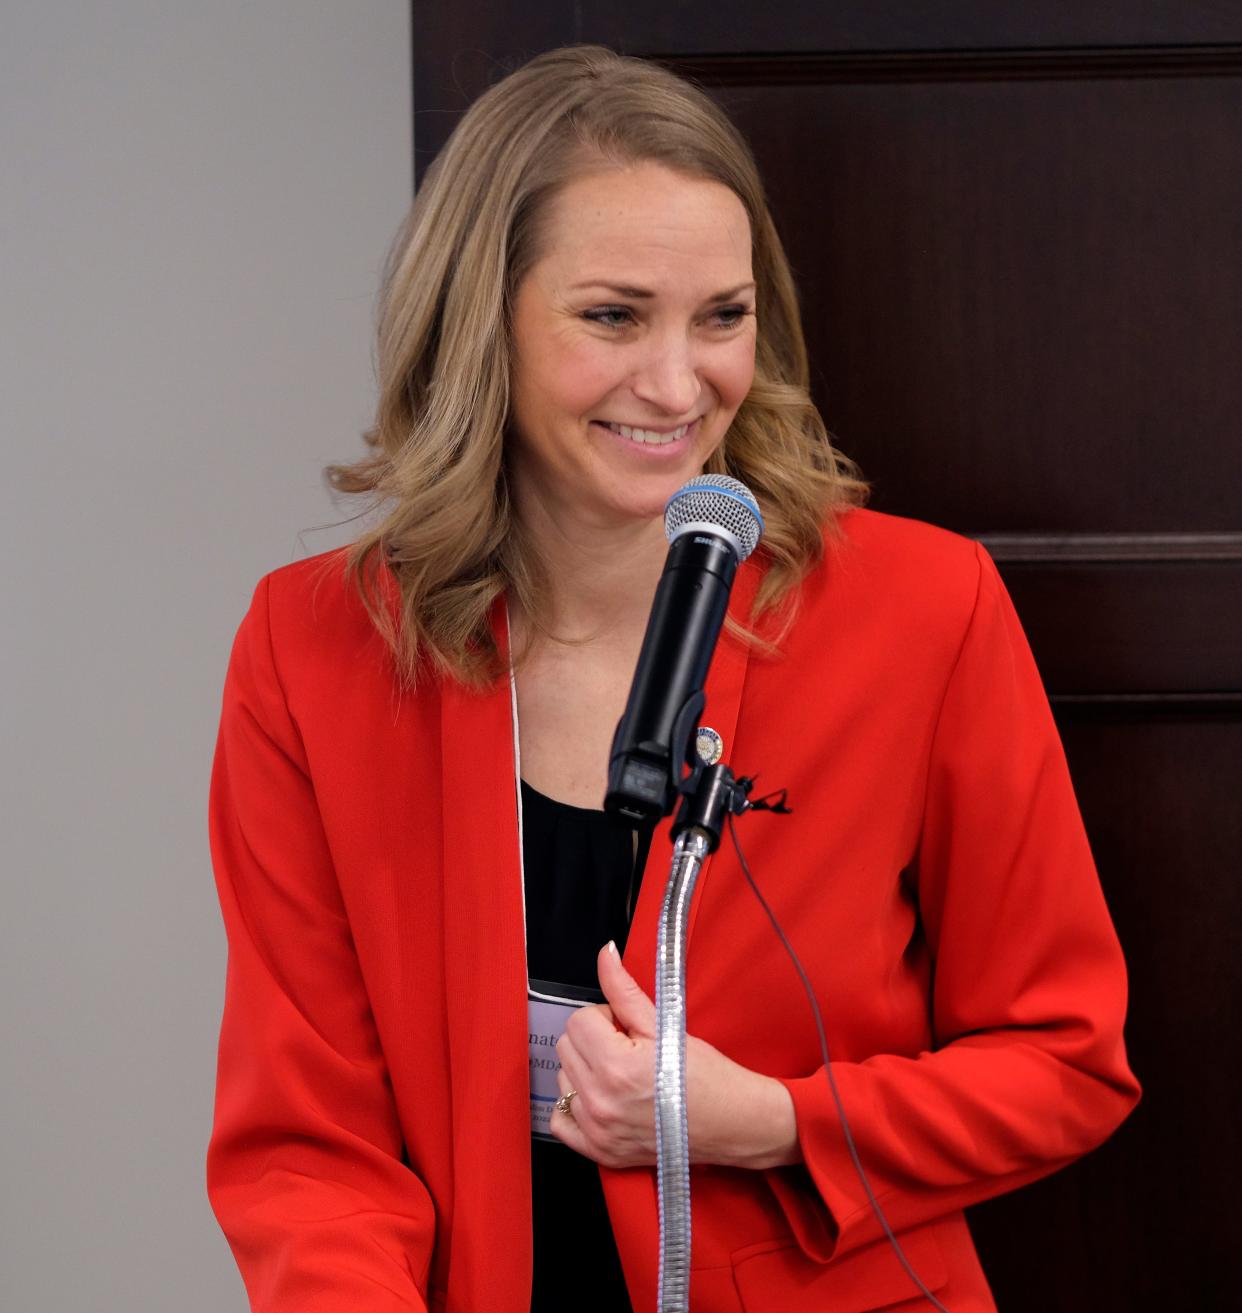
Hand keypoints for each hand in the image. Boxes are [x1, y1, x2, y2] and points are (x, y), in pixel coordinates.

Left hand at [549, 942, 800, 1170]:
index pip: (579, 1020)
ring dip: (585, 1069)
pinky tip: (602, 1097)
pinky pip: (560, 1121)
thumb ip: (624, 989)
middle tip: (626, 1047)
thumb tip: (605, 954)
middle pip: (566, 1047)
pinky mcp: (600, 1152)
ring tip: (621, 1074)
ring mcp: (598, 1131)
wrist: (733, 1123)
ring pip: (562, 1079)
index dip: (605, 1016)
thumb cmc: (707, 1075)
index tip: (627, 1027)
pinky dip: (574, 1106)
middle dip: (593, 1039)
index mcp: (616, 1066)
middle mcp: (601, 1102)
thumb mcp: (666, 1025)